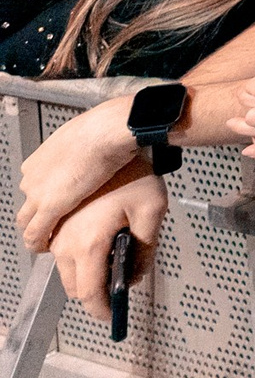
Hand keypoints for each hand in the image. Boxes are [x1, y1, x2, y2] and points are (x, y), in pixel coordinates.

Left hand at [18, 99, 147, 249]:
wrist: (105, 131)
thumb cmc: (104, 129)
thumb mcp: (86, 136)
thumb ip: (83, 146)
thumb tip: (97, 148)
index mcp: (41, 159)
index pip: (35, 184)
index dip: (46, 197)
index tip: (59, 202)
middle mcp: (34, 176)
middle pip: (28, 203)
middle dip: (39, 216)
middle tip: (54, 225)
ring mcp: (39, 191)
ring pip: (27, 219)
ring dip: (36, 232)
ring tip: (49, 240)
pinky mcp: (50, 206)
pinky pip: (36, 233)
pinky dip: (38, 242)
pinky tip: (47, 247)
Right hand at [53, 169, 166, 323]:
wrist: (108, 140)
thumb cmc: (133, 174)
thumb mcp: (152, 212)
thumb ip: (146, 250)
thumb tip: (135, 277)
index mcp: (89, 245)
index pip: (90, 294)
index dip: (101, 310)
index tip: (111, 316)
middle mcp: (65, 242)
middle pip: (73, 286)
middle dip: (94, 292)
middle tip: (117, 283)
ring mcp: (56, 231)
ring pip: (64, 268)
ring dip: (84, 270)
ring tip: (112, 253)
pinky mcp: (54, 219)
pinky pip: (58, 247)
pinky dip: (75, 252)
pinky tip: (99, 234)